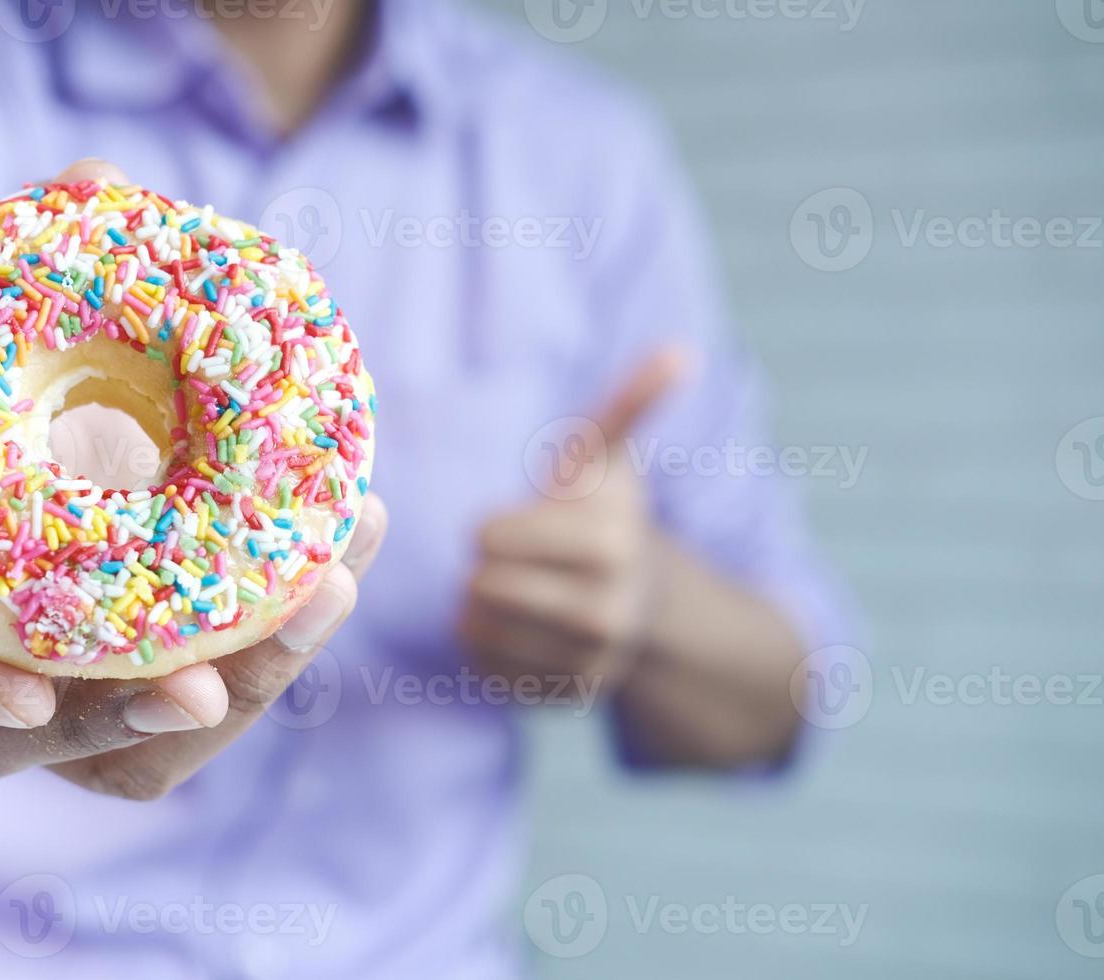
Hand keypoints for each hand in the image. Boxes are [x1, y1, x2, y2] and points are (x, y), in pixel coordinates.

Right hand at [0, 157, 388, 798]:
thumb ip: (22, 282)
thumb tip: (95, 177)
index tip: (32, 692)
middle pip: (55, 739)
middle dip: (148, 706)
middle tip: (214, 676)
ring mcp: (69, 714)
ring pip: (150, 745)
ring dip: (252, 679)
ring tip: (334, 582)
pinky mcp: (144, 705)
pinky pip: (213, 701)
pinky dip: (282, 640)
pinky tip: (346, 552)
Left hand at [459, 349, 684, 697]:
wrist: (644, 599)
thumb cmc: (604, 513)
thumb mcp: (611, 458)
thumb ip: (631, 403)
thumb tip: (680, 352)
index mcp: (609, 545)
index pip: (488, 539)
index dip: (492, 527)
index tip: (519, 524)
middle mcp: (606, 612)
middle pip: (481, 586)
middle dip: (486, 567)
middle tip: (514, 560)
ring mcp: (589, 662)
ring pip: (475, 629)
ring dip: (478, 604)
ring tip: (515, 588)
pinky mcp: (565, 696)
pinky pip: (482, 670)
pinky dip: (485, 646)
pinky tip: (520, 626)